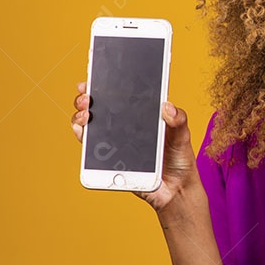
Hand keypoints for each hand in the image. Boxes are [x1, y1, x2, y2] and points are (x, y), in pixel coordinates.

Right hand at [71, 81, 201, 213]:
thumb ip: (179, 120)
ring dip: (81, 116)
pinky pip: (91, 148)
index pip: (119, 96)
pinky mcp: (110, 160)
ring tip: (85, 114)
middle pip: (99, 108)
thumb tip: (167, 106)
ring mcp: (115, 143)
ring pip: (90, 126)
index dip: (104, 84)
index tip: (94, 76)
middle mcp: (125, 127)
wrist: (176, 189)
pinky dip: (82, 137)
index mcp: (141, 115)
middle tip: (87, 97)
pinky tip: (82, 131)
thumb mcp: (183, 136)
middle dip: (87, 98)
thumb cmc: (180, 159)